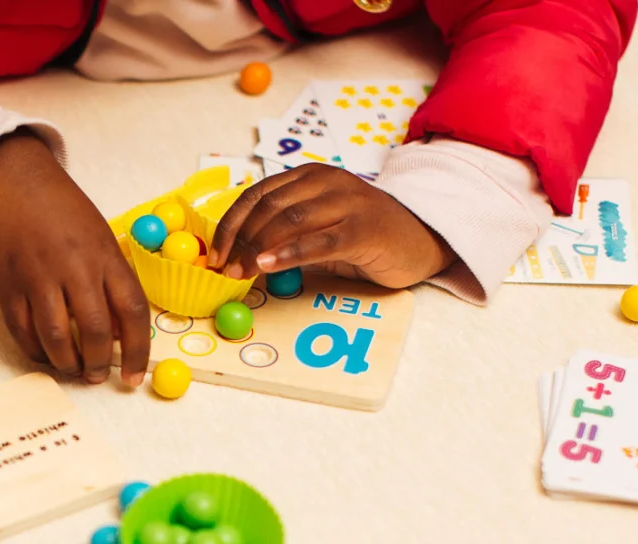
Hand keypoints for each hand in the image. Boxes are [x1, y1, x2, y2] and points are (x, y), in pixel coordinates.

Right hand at [0, 130, 149, 385]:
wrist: (14, 181)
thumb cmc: (64, 212)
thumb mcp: (101, 239)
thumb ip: (113, 282)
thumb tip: (122, 333)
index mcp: (106, 255)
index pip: (132, 311)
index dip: (138, 351)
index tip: (135, 376)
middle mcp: (75, 267)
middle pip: (95, 330)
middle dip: (100, 363)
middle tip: (99, 375)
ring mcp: (38, 276)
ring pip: (56, 337)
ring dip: (67, 364)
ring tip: (74, 370)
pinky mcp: (8, 284)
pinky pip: (22, 331)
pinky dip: (36, 351)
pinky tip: (46, 355)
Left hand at [208, 164, 456, 287]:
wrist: (422, 240)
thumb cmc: (364, 238)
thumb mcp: (317, 229)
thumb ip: (284, 233)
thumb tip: (238, 255)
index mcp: (309, 177)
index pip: (257, 194)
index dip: (231, 224)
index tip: (215, 254)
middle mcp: (327, 182)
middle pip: (269, 206)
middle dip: (241, 239)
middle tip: (226, 269)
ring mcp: (348, 202)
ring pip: (290, 220)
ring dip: (258, 248)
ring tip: (241, 272)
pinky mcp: (364, 228)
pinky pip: (319, 240)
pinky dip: (288, 253)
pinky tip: (268, 266)